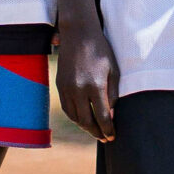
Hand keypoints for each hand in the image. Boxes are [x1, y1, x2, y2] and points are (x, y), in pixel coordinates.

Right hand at [54, 17, 118, 140]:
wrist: (78, 34)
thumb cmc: (101, 51)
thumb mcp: (113, 70)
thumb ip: (113, 94)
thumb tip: (111, 116)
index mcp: (95, 85)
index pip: (102, 116)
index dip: (108, 129)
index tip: (113, 136)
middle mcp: (78, 89)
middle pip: (86, 121)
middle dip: (96, 132)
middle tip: (105, 138)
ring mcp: (66, 88)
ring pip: (74, 117)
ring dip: (85, 127)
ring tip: (95, 131)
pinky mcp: (59, 85)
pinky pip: (66, 108)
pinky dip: (75, 117)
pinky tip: (83, 120)